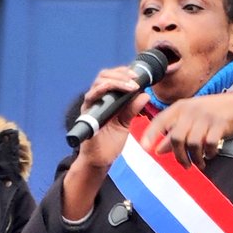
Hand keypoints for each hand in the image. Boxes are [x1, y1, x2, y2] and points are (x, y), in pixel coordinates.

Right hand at [61, 65, 149, 219]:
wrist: (100, 160)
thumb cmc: (110, 141)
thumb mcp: (126, 123)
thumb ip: (132, 109)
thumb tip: (145, 94)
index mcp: (107, 99)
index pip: (112, 77)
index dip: (124, 72)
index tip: (138, 76)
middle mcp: (97, 99)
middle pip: (104, 75)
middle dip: (120, 74)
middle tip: (135, 79)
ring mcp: (90, 105)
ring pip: (98, 83)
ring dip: (116, 81)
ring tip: (130, 86)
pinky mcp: (86, 114)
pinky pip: (91, 97)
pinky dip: (102, 91)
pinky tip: (113, 91)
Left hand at [140, 93, 232, 168]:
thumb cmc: (210, 115)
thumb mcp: (190, 121)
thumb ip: (174, 134)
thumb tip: (158, 150)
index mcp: (180, 108)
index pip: (160, 120)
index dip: (151, 134)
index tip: (144, 148)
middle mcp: (191, 110)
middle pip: (177, 137)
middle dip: (179, 156)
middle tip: (185, 165)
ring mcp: (206, 116)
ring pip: (193, 143)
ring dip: (195, 158)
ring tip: (199, 163)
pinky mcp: (219, 123)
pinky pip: (209, 144)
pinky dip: (208, 153)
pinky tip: (210, 154)